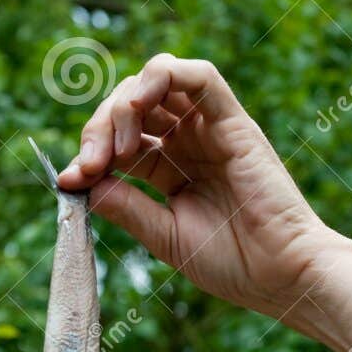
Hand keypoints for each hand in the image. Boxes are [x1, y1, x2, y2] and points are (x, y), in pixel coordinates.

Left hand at [58, 54, 340, 322]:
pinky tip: (139, 102)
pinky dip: (164, 75)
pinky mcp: (234, 122)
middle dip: (99, 129)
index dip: (89, 154)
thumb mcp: (166, 236)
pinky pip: (199, 77)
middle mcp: (190, 143)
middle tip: (89, 166)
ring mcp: (211, 129)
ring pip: (158, 83)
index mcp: (173, 170)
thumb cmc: (235, 264)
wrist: (282, 276)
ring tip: (119, 145)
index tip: (68, 181)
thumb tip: (80, 182)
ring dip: (125, 103)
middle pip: (132, 108)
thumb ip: (126, 206)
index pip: (121, 142)